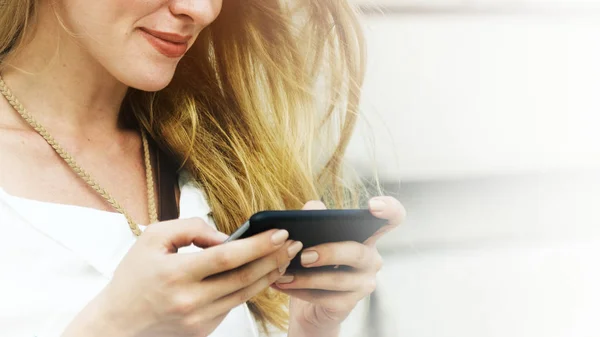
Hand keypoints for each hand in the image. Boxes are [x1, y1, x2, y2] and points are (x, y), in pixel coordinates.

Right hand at [61, 218, 302, 336]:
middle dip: (273, 258)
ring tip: (285, 256)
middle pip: (243, 278)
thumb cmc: (134, 276)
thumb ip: (190, 229)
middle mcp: (190, 301)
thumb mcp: (153, 239)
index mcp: (175, 275)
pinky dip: (250, 288)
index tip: (279, 232)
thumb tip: (226, 236)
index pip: (226, 257)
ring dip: (269, 274)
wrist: (119, 324)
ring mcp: (199, 320)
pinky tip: (263, 273)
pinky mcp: (204, 330)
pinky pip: (234, 305)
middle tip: (293, 242)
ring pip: (244, 294)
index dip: (257, 245)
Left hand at [273, 197, 405, 335]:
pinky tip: (282, 284)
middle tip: (304, 256)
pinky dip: (301, 291)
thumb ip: (314, 216)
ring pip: (339, 278)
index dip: (389, 209)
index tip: (372, 206)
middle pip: (357, 252)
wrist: (309, 303)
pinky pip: (326, 298)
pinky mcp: (350, 304)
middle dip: (329, 253)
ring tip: (283, 274)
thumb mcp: (311, 236)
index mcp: (366, 235)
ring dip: (307, 277)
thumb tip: (312, 208)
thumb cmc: (313, 262)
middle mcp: (371, 258)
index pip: (392, 217)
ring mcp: (364, 283)